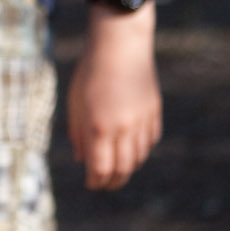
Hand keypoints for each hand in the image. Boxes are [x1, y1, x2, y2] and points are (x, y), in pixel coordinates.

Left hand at [66, 7, 161, 190]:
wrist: (120, 46)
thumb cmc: (90, 72)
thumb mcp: (75, 102)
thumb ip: (77, 134)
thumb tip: (81, 160)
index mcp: (99, 127)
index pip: (100, 169)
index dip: (95, 182)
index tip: (90, 184)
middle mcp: (124, 128)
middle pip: (122, 170)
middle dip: (112, 182)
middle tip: (103, 184)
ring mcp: (142, 121)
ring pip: (137, 158)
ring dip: (126, 169)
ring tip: (116, 169)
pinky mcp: (154, 113)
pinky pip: (149, 142)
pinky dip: (139, 151)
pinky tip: (130, 150)